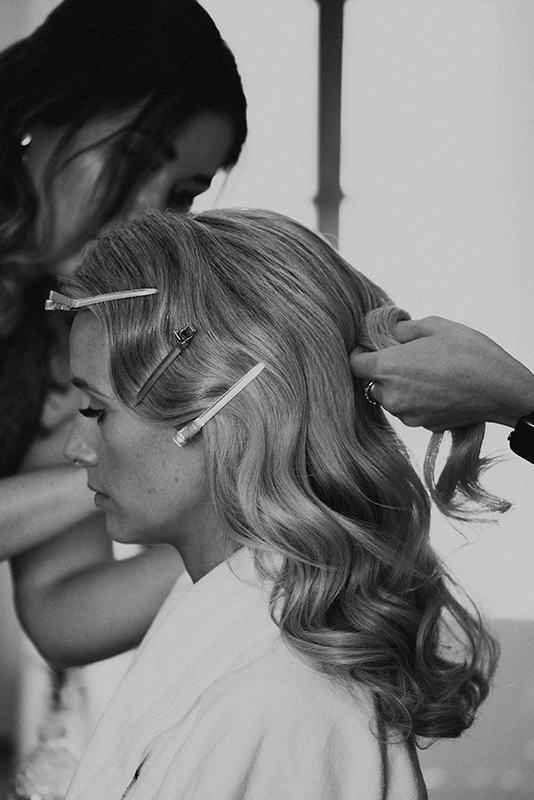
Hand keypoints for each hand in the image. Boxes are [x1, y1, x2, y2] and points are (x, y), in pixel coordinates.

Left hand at [350, 316, 533, 430]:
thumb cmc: (470, 354)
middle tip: (404, 356)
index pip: (354, 364)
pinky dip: (416, 400)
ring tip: (425, 372)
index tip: (369, 347)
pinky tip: (436, 387)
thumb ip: (402, 328)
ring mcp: (407, 414)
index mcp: (388, 368)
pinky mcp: (423, 425)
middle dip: (382, 371)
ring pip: (390, 399)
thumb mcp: (434, 325)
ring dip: (399, 387)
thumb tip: (390, 331)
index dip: (360, 353)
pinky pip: (409, 410)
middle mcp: (392, 396)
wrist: (501, 389)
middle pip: (371, 383)